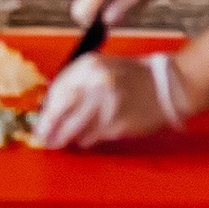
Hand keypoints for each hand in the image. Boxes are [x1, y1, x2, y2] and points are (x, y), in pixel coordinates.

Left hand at [35, 54, 176, 148]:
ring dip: (66, 137)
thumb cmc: (132, 77)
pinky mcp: (118, 123)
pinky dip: (86, 140)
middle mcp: (96, 83)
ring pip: (76, 127)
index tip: (41, 120)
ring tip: (60, 142)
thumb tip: (52, 105)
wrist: (167, 85)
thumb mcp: (101, 68)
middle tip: (43, 138)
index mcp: (89, 66)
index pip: (57, 90)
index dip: (47, 109)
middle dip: (48, 127)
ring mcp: (107, 104)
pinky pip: (94, 136)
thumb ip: (77, 82)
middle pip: (61, 110)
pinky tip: (85, 139)